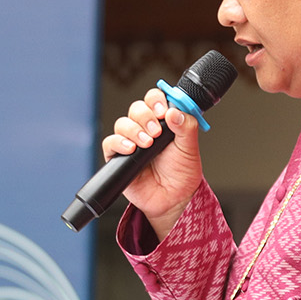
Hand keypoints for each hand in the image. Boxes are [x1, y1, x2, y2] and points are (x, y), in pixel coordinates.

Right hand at [103, 86, 202, 238]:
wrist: (174, 200)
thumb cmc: (181, 174)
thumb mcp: (190, 149)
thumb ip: (186, 127)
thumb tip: (174, 112)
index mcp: (163, 122)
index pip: (154, 99)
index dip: (156, 100)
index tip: (163, 110)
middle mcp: (145, 129)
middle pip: (136, 108)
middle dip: (145, 117)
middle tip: (156, 131)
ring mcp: (130, 142)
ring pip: (122, 123)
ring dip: (134, 130)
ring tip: (147, 144)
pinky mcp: (118, 157)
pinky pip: (110, 142)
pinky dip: (119, 143)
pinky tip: (131, 149)